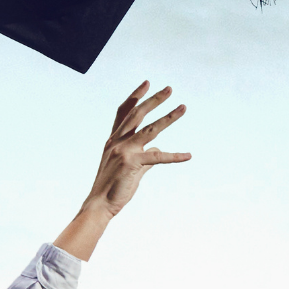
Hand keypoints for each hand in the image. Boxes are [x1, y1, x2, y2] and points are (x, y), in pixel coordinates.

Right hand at [54, 82, 189, 259]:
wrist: (99, 204)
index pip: (124, 112)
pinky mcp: (132, 164)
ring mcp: (124, 151)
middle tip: (169, 89)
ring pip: (150, 130)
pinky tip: (188, 155)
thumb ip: (144, 156)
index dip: (135, 97)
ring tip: (183, 107)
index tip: (146, 83)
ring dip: (168, 117)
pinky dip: (174, 156)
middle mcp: (117, 142)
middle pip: (137, 114)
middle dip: (153, 100)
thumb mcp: (128, 166)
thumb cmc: (113, 187)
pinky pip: (158, 157)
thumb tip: (157, 150)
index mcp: (113, 140)